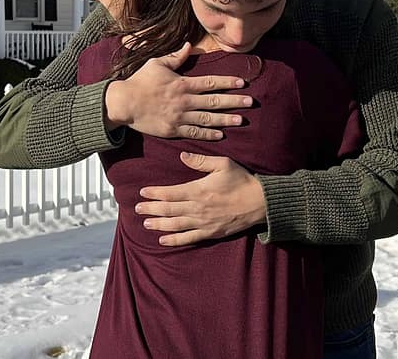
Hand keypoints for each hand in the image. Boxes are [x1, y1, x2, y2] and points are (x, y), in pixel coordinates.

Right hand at [104, 43, 252, 139]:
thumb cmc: (139, 81)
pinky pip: (194, 133)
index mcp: (182, 84)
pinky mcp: (173, 130)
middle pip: (214, 101)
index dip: (227, 82)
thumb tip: (189, 45)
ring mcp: (179, 117)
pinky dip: (208, 135)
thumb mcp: (156, 63)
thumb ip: (175, 56)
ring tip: (241, 120)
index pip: (210, 82)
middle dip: (234, 101)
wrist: (123, 103)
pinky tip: (221, 135)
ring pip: (208, 119)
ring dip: (226, 119)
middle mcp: (184, 101)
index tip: (242, 83)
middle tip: (251, 102)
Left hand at [135, 152, 267, 245]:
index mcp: (199, 190)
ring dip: (159, 224)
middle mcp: (198, 208)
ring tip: (145, 224)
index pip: (171, 192)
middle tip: (137, 209)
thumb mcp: (223, 164)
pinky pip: (189, 238)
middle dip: (151, 209)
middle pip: (169, 210)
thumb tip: (181, 156)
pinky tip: (162, 241)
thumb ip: (201, 161)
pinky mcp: (211, 233)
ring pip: (175, 225)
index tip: (143, 192)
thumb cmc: (241, 180)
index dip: (155, 193)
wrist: (259, 203)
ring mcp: (204, 222)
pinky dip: (174, 240)